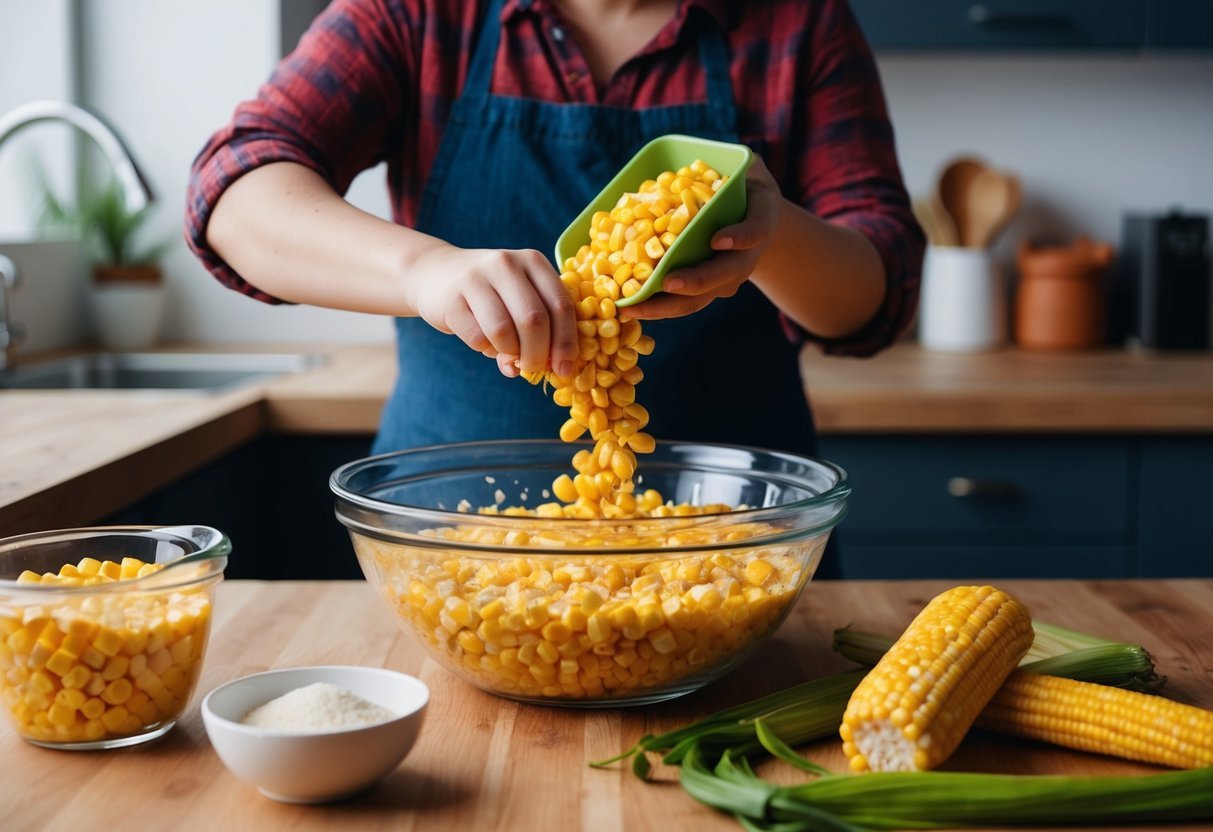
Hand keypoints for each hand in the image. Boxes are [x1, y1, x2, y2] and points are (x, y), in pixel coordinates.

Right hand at [407, 246, 577, 377]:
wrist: (436, 273)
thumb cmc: (491, 293)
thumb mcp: (520, 297)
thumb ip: (540, 326)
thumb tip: (554, 369)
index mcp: (533, 261)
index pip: (561, 305)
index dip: (566, 342)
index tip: (564, 369)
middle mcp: (506, 264)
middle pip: (534, 320)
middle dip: (538, 355)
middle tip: (533, 369)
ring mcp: (475, 278)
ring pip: (504, 331)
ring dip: (511, 354)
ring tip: (508, 356)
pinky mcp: (451, 298)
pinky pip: (477, 338)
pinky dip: (486, 350)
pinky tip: (484, 343)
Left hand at [622, 156, 781, 320]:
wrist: (758, 220)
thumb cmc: (745, 187)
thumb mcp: (746, 168)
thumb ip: (724, 165)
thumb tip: (681, 164)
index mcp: (760, 223)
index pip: (754, 231)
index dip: (739, 236)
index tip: (717, 238)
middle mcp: (745, 258)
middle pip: (722, 276)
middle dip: (694, 282)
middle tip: (666, 283)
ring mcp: (726, 280)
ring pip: (698, 300)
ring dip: (665, 306)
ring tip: (632, 306)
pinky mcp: (707, 291)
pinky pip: (682, 303)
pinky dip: (656, 307)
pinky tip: (628, 306)